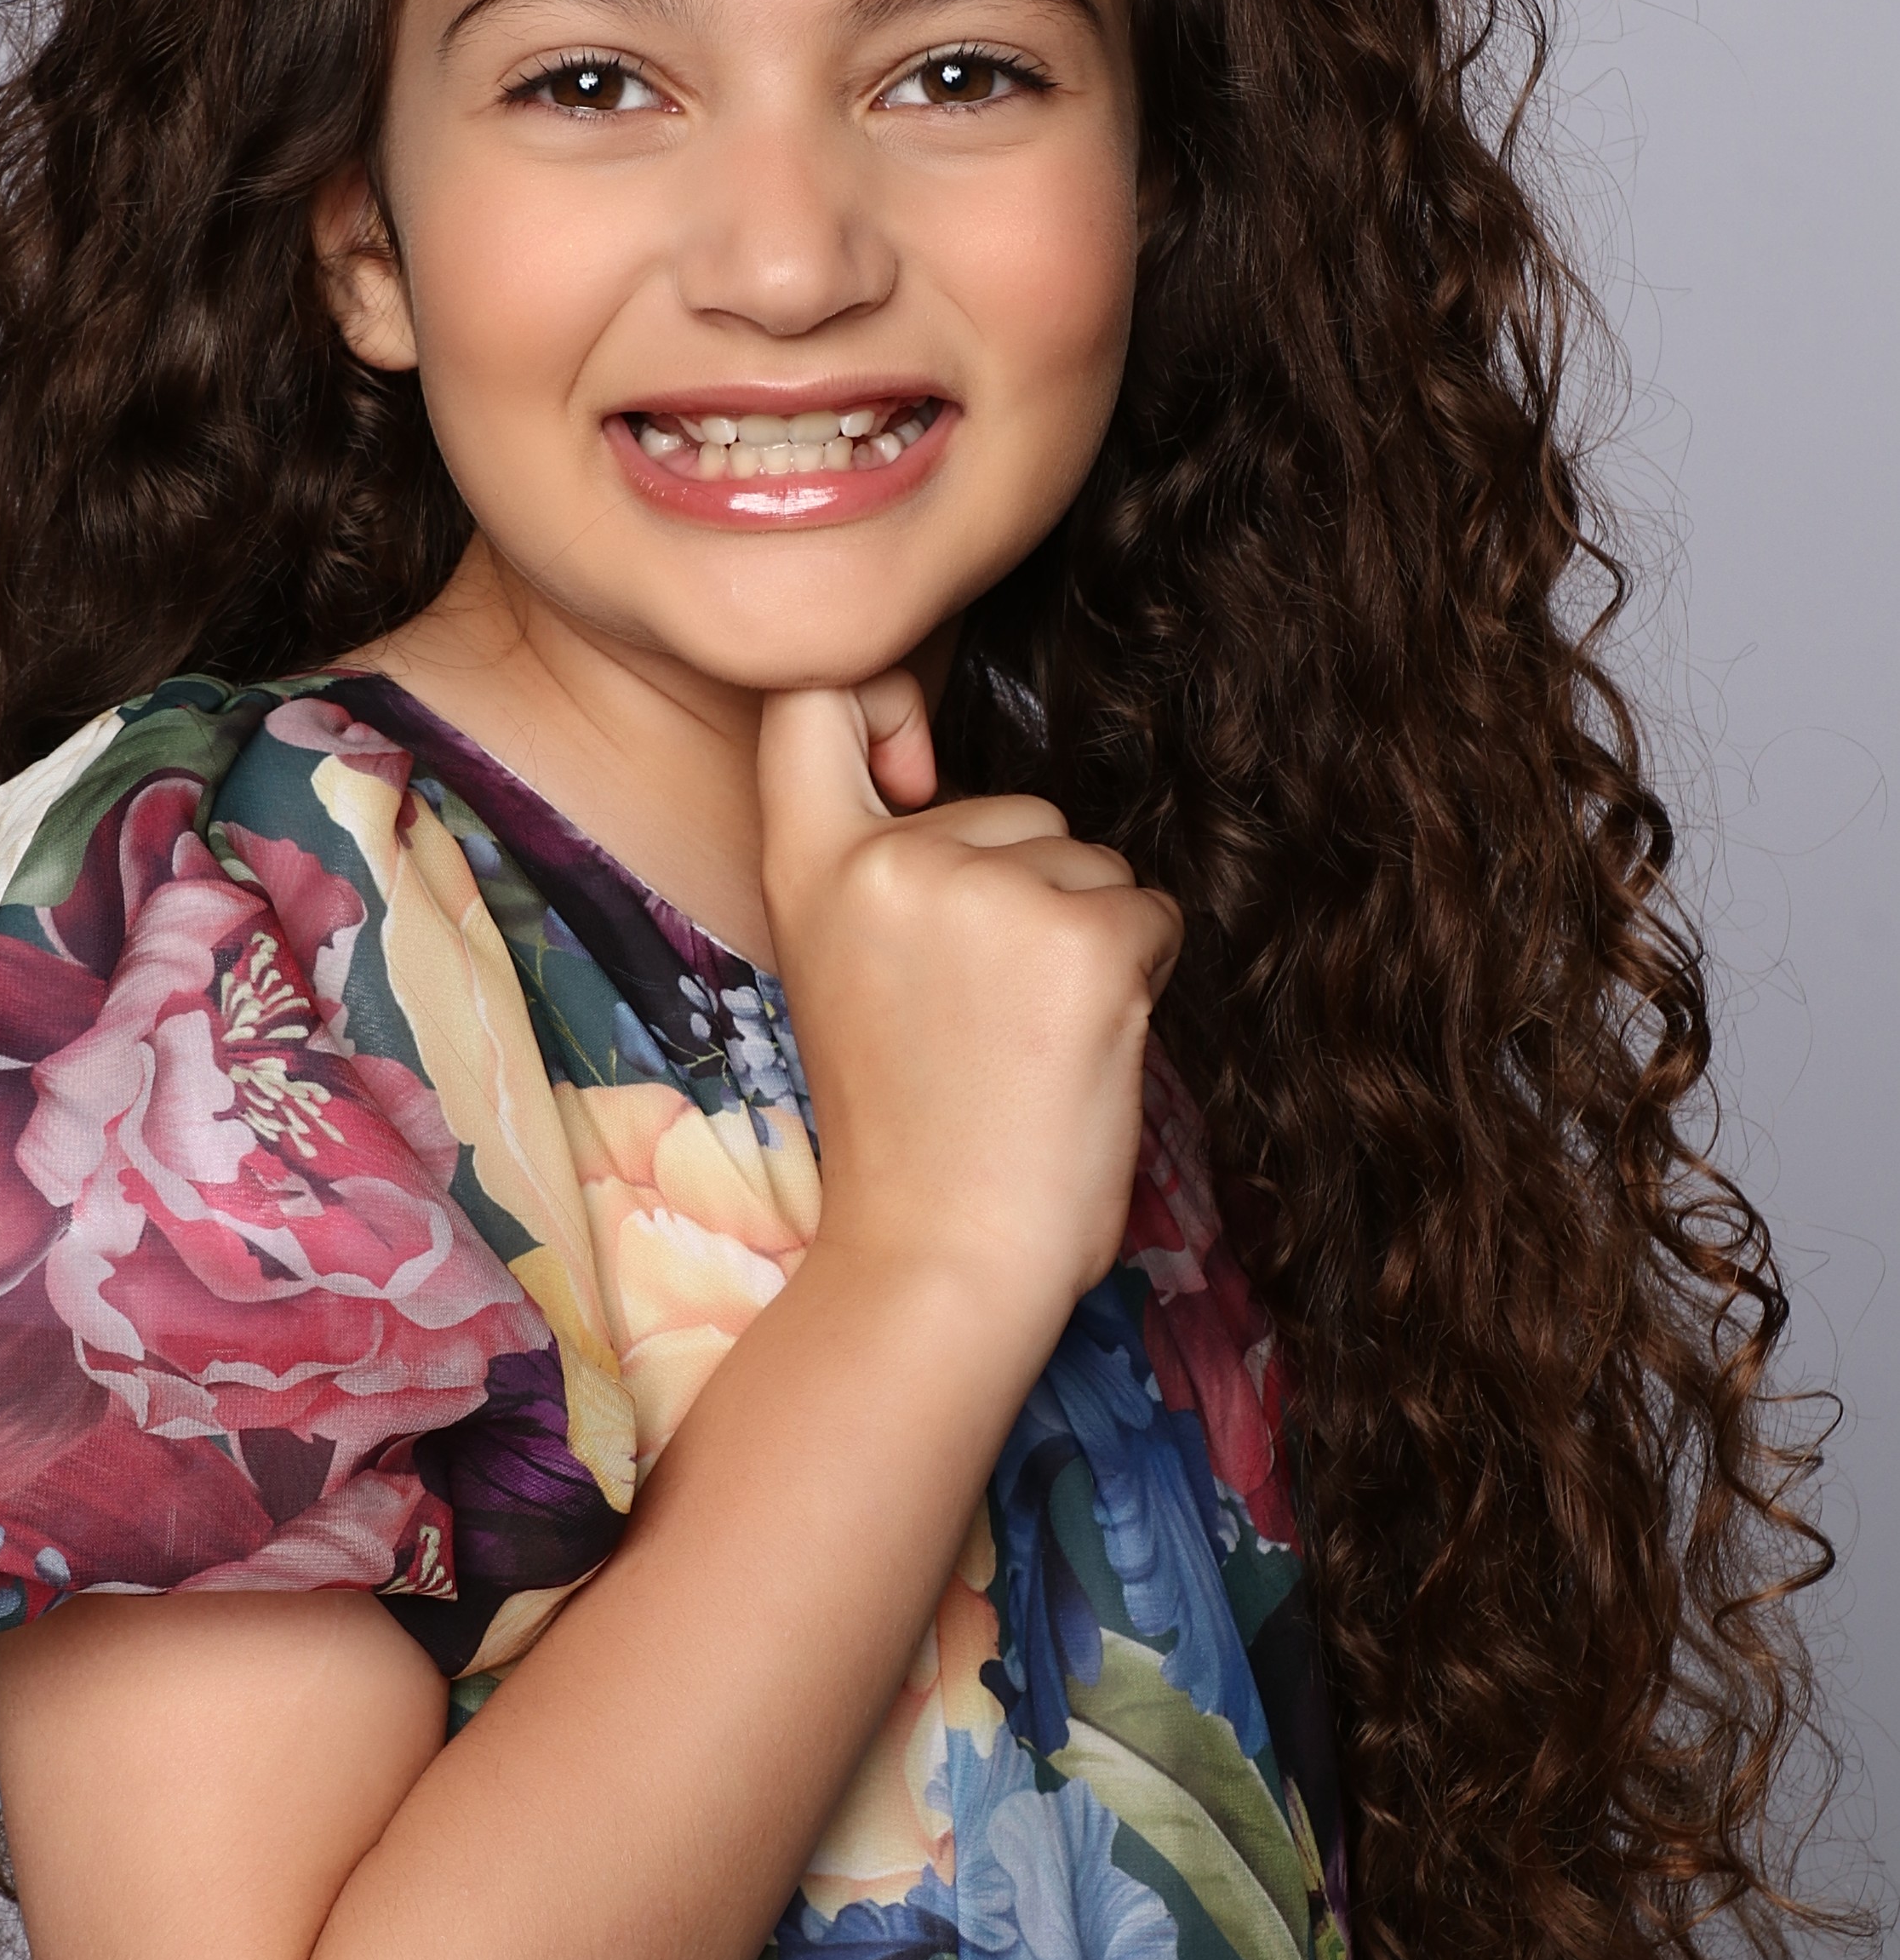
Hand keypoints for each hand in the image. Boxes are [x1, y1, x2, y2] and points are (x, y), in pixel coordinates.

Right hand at [756, 670, 1182, 1334]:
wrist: (939, 1262)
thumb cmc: (904, 1135)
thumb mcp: (841, 973)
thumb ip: (880, 875)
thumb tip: (941, 779)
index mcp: (809, 868)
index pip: (813, 699)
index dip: (877, 697)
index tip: (910, 761)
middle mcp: (891, 859)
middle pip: (1012, 808)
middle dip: (1029, 892)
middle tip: (981, 1021)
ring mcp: (990, 892)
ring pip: (1089, 863)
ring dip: (1087, 940)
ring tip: (1025, 1045)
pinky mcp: (1086, 939)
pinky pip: (1150, 912)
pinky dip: (1142, 974)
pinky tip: (1084, 1050)